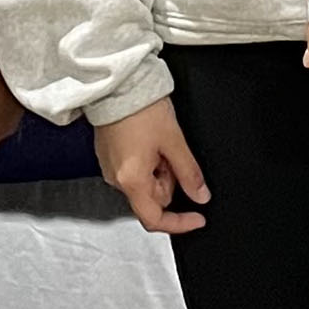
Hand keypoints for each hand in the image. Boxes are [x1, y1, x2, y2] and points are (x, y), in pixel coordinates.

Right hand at [95, 99, 209, 235]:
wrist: (118, 85)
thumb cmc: (141, 109)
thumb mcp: (174, 141)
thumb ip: (189, 173)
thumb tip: (201, 195)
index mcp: (132, 181)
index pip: (155, 219)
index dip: (179, 223)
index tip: (197, 217)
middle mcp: (116, 179)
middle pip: (151, 198)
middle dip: (169, 181)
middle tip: (173, 154)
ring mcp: (110, 168)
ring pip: (144, 183)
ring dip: (158, 170)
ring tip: (160, 141)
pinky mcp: (108, 156)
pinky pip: (133, 170)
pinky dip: (146, 161)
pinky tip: (148, 140)